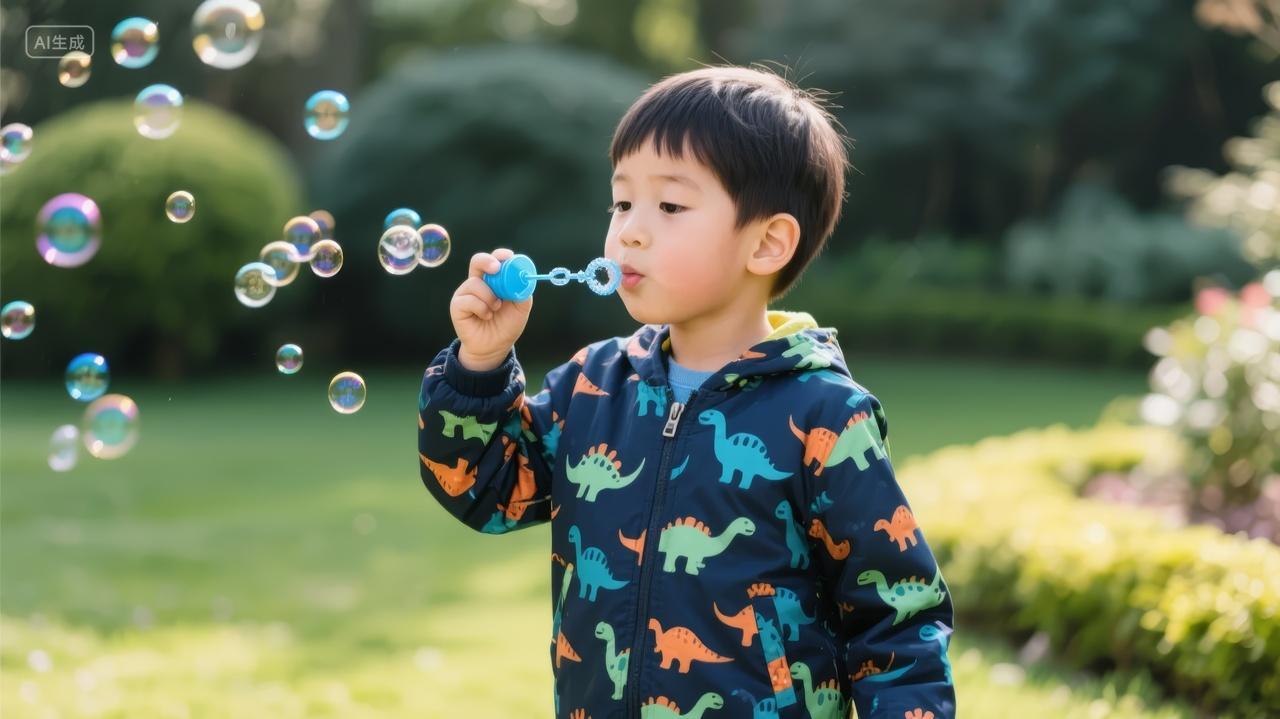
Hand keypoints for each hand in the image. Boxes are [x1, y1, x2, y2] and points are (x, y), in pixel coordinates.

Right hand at [450, 248, 532, 370]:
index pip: (495, 261)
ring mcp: (466, 293)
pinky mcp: (457, 305)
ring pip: (475, 283)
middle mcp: (478, 282)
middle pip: (477, 261)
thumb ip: (523, 292)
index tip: (509, 257)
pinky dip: (481, 308)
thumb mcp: (521, 308)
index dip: (501, 256)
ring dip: (489, 297)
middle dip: (486, 261)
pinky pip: (468, 300)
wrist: (495, 347)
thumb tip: (524, 278)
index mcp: (494, 280)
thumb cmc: (506, 325)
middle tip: (496, 269)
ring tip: (495, 309)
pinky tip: (486, 316)